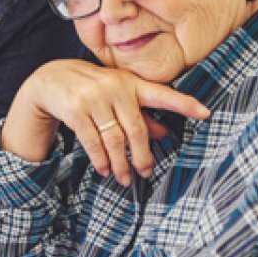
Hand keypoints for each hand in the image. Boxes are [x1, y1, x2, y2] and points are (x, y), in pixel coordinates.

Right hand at [0, 60, 208, 184]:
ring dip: (119, 163)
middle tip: (145, 172)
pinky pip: (92, 142)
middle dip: (141, 155)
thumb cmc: (93, 90)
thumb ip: (141, 116)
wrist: (51, 79)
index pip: (162, 94)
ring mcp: (94, 98)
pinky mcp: (76, 110)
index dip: (184, 104)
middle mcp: (114, 88)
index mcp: (130, 84)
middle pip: (136, 129)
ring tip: (123, 177)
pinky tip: (105, 169)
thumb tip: (164, 135)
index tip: (206, 113)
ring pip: (113, 139)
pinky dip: (100, 159)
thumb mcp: (118, 97)